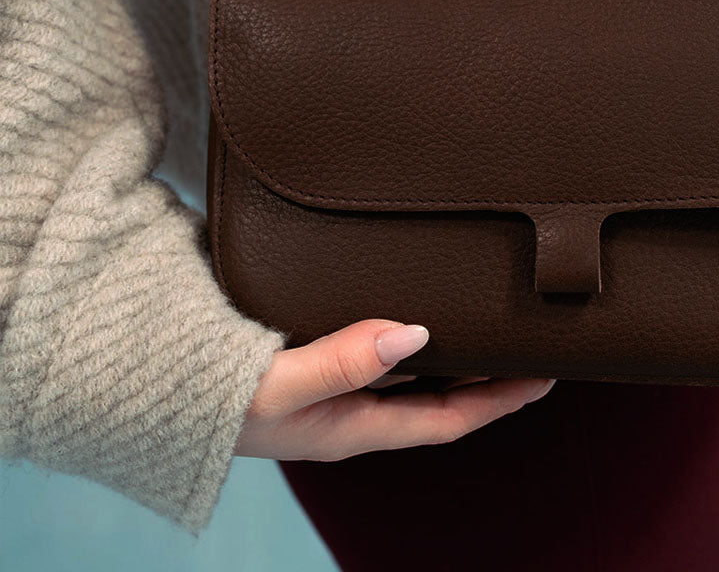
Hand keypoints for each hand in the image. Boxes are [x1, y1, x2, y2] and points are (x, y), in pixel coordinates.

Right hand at [234, 319, 554, 459]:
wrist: (154, 383)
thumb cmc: (209, 398)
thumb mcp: (278, 387)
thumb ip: (343, 361)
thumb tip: (413, 334)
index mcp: (353, 425)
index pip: (446, 420)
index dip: (500, 402)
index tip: (544, 376)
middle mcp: (353, 407)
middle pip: (441, 397)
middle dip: (491, 379)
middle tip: (532, 345)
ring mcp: (337, 384)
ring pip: (416, 373)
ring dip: (457, 356)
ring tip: (494, 326)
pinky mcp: (318, 355)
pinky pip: (382, 348)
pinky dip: (416, 336)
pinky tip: (426, 312)